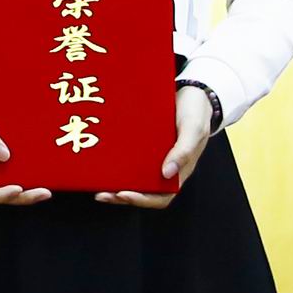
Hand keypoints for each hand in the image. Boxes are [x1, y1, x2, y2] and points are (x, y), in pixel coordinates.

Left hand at [97, 87, 216, 210]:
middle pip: (142, 192)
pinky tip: (100, 161)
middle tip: (102, 194)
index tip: (123, 194)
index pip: (160, 197)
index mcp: (179, 171)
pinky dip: (115, 165)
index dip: (142, 200)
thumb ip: (183, 151)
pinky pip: (128, 160)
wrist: (193, 92)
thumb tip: (167, 174)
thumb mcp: (193, 129)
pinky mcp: (144, 147)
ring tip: (96, 184)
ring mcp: (153, 159)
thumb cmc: (196, 112)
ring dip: (115, 185)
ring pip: (132, 179)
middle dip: (121, 196)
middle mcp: (164, 169)